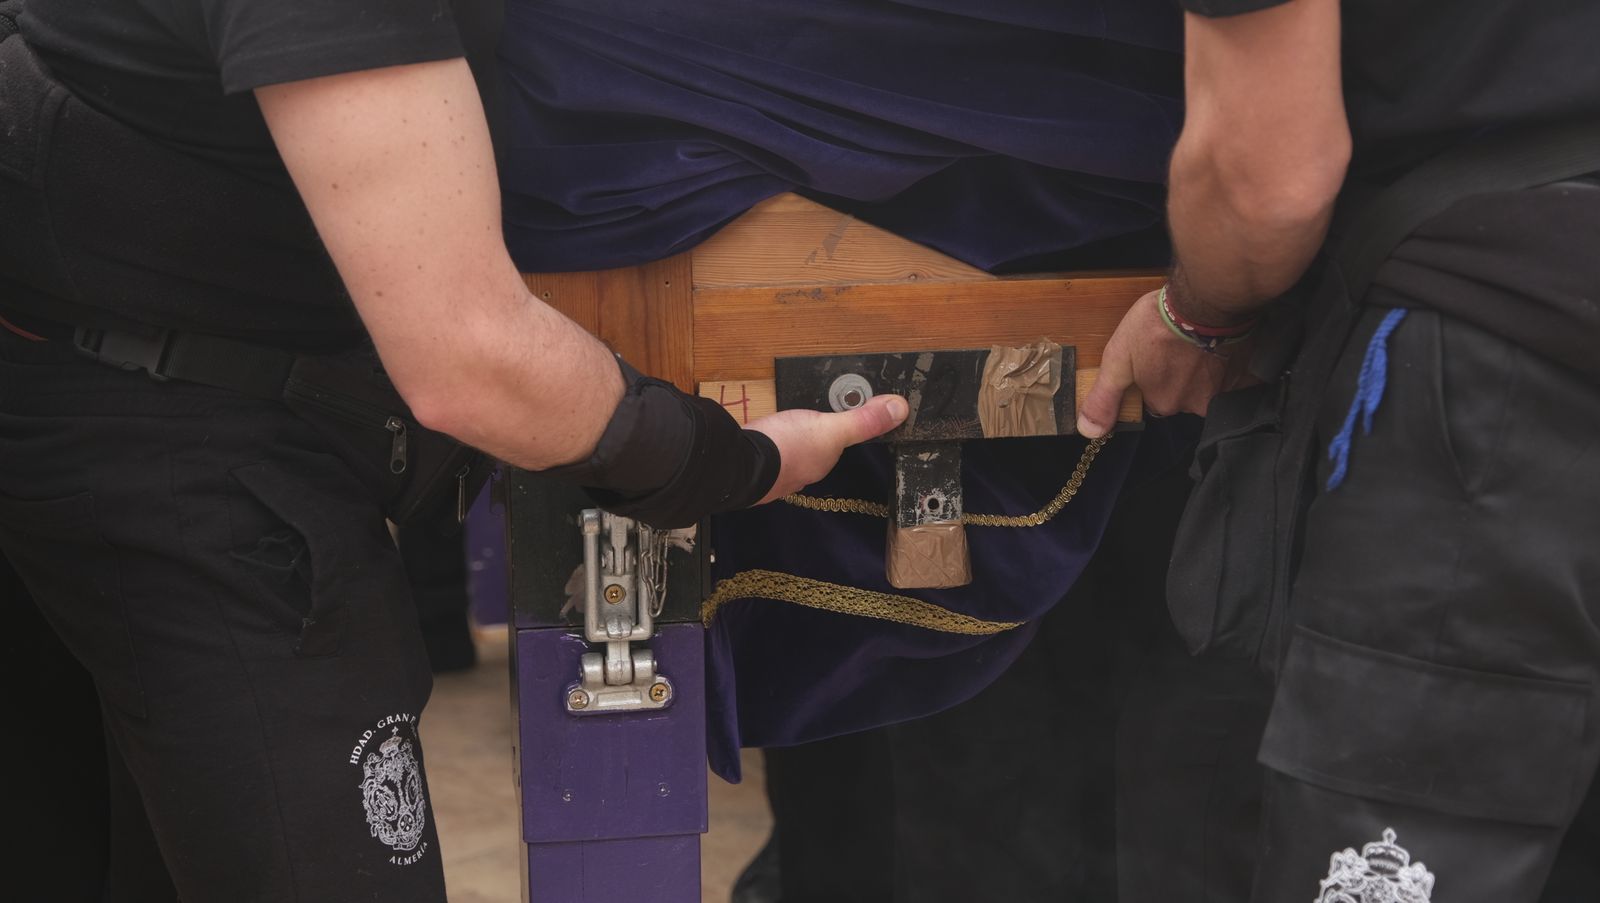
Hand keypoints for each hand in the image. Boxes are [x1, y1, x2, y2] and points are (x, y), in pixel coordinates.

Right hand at [746, 395, 908, 503]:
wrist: (734, 465)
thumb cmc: (786, 449)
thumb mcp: (830, 429)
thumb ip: (863, 420)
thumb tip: (902, 409)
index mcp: (818, 465)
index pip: (831, 449)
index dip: (834, 434)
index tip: (833, 421)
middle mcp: (796, 474)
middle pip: (808, 452)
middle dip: (808, 438)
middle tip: (806, 419)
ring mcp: (770, 472)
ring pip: (784, 453)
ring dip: (785, 441)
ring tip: (782, 425)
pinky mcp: (746, 464)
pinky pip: (762, 450)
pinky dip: (764, 442)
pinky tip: (758, 434)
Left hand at [1076, 289, 1251, 437]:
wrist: (1204, 300)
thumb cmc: (1157, 325)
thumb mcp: (1118, 358)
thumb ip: (1105, 397)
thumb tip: (1089, 432)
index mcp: (1164, 402)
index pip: (1157, 399)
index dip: (1155, 378)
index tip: (1156, 358)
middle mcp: (1195, 404)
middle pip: (1184, 394)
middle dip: (1180, 375)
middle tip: (1177, 346)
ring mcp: (1223, 390)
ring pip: (1209, 385)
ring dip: (1204, 368)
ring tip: (1197, 342)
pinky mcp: (1245, 374)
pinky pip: (1234, 377)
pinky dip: (1227, 365)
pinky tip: (1220, 346)